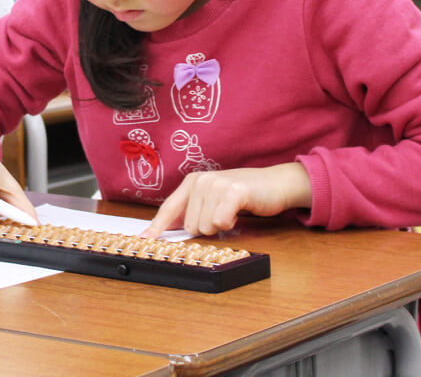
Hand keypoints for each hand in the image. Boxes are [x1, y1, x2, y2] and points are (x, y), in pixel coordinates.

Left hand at [142, 163, 312, 237]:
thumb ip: (193, 211)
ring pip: (205, 227)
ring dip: (221, 226)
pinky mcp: (232, 192)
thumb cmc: (244, 196)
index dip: (157, 227)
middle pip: (190, 226)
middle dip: (208, 228)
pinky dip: (231, 223)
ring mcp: (215, 184)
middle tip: (224, 214)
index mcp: (191, 182)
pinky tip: (238, 211)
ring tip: (232, 211)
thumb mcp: (213, 199)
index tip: (145, 239)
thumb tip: (170, 229)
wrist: (275, 184)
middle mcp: (200, 181)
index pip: (168, 208)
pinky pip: (220, 222)